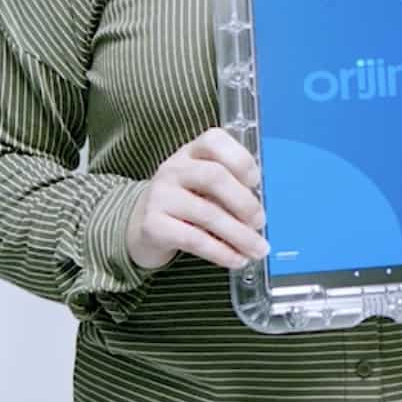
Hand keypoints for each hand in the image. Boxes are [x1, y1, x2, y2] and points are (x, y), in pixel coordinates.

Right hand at [125, 128, 269, 270]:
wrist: (141, 224)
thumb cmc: (185, 201)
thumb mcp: (203, 186)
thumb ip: (228, 188)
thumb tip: (259, 213)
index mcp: (191, 152)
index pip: (214, 141)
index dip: (240, 159)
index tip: (256, 181)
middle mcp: (173, 168)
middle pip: (214, 177)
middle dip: (244, 202)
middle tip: (260, 222)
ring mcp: (160, 195)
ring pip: (207, 213)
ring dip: (239, 235)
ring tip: (257, 249)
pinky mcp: (153, 225)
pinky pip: (194, 239)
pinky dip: (221, 252)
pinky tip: (237, 260)